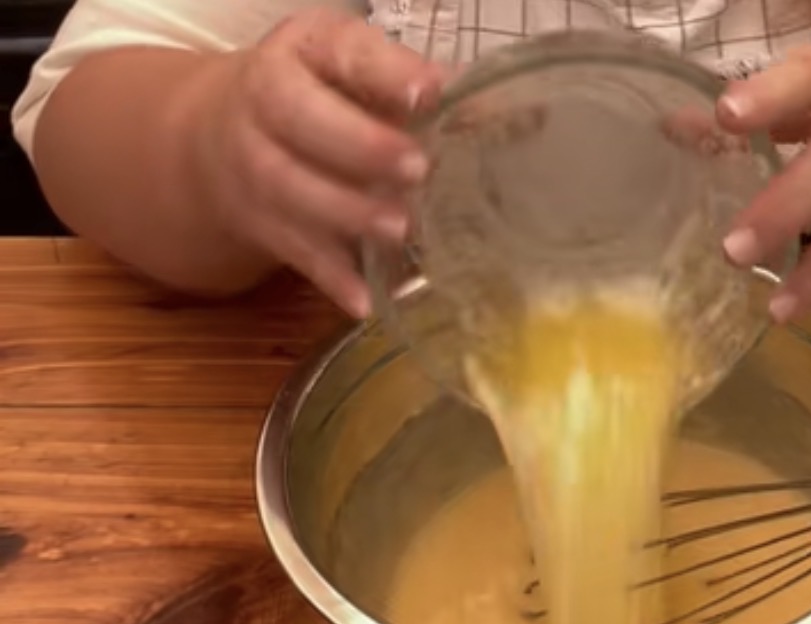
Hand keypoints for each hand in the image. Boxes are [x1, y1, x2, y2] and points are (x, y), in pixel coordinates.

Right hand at [196, 8, 448, 315]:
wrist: (225, 133)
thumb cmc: (322, 96)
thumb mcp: (362, 71)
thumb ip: (420, 89)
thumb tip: (497, 111)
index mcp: (307, 50)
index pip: (342, 53)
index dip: (385, 72)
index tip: (428, 93)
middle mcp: (266, 100)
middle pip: (300, 119)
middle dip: (360, 145)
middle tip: (416, 169)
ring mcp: (253, 163)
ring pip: (290, 188)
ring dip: (348, 212)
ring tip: (399, 229)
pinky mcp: (259, 221)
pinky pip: (293, 250)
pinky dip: (331, 277)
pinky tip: (364, 299)